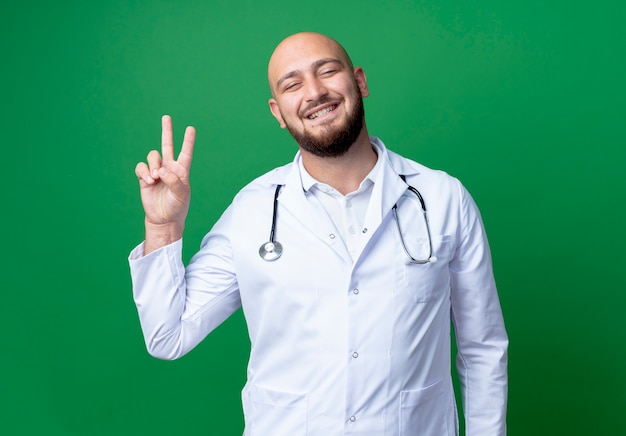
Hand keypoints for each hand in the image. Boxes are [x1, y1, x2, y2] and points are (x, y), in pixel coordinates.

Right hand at [135, 115, 195, 252]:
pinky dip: (143, 172)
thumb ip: (174, 180)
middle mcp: (169, 168)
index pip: (186, 153)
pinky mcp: (145, 177)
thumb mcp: (181, 195)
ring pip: (153, 156)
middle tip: (166, 117)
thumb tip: (161, 169)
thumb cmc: (176, 207)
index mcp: (182, 171)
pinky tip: (148, 180)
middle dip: (167, 131)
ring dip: (153, 164)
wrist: (163, 218)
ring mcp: (157, 172)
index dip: (188, 141)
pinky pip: (141, 167)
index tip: (191, 128)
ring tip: (155, 178)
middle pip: (167, 145)